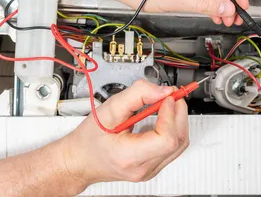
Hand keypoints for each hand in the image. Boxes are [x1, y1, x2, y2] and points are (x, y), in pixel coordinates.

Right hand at [60, 80, 188, 185]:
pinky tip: (161, 117)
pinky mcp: (153, 167)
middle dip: (178, 112)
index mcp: (129, 156)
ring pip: (180, 145)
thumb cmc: (90, 138)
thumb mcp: (109, 109)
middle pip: (178, 141)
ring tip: (165, 104)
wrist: (80, 160)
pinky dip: (172, 129)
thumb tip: (163, 91)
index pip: (166, 139)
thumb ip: (138, 94)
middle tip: (170, 95)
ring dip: (177, 120)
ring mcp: (150, 170)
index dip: (170, 114)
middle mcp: (143, 168)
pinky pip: (173, 148)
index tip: (165, 98)